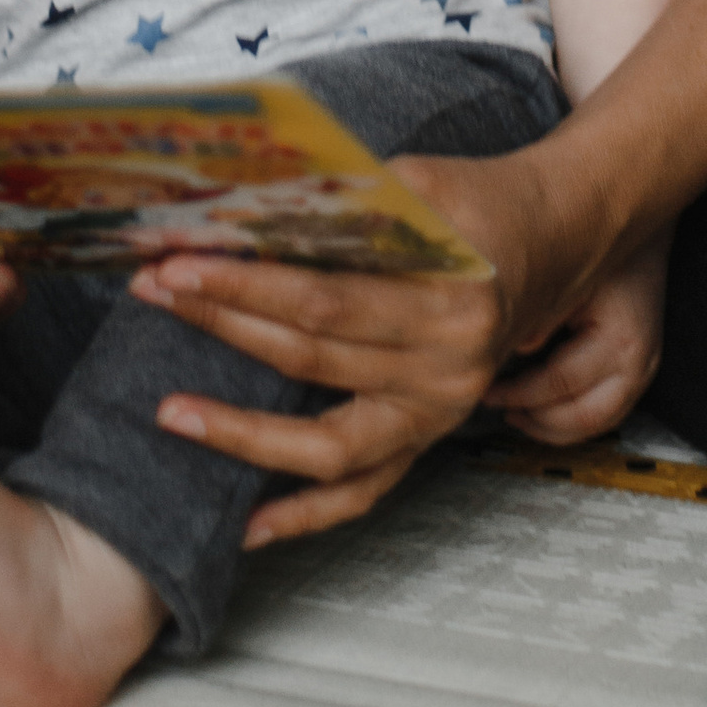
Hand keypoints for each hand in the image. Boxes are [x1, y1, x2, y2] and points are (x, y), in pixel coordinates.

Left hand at [126, 147, 563, 547]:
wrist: (550, 239)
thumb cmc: (478, 202)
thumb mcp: (418, 179)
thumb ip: (342, 201)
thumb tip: (244, 212)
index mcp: (449, 299)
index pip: (325, 298)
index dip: (245, 285)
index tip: (179, 264)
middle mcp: (446, 369)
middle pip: (312, 358)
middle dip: (223, 324)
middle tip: (156, 294)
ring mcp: (437, 414)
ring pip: (326, 441)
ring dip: (241, 430)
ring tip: (172, 411)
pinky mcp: (426, 438)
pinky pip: (362, 493)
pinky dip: (305, 515)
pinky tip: (248, 527)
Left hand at [487, 234, 669, 445]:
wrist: (644, 226)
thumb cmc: (607, 248)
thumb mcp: (566, 278)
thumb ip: (536, 318)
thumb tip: (501, 354)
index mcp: (620, 339)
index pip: (560, 383)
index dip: (519, 394)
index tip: (487, 391)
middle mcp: (639, 362)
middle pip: (584, 417)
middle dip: (538, 421)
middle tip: (500, 408)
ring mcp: (644, 369)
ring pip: (598, 423)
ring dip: (556, 426)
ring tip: (518, 415)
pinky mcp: (640, 369)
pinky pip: (607, 411)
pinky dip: (574, 418)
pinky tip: (545, 409)